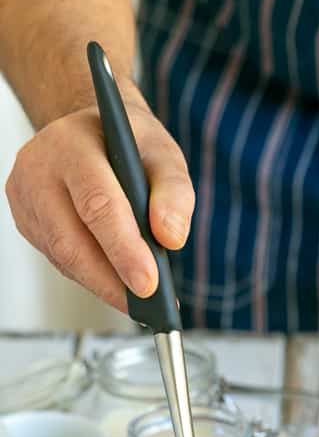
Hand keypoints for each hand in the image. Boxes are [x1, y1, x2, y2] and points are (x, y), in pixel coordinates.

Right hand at [5, 81, 194, 312]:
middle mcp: (39, 170)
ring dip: (104, 284)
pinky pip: (61, 260)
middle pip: (72, 241)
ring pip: (64, 257)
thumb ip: (173, 192)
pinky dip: (92, 276)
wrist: (93, 130)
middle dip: (112, 281)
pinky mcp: (27, 221)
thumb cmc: (131, 144)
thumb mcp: (164, 154)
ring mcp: (26, 198)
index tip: (149, 284)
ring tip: (142, 302)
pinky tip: (118, 284)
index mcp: (72, 145)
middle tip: (149, 306)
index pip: (97, 204)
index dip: (123, 249)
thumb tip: (171, 239)